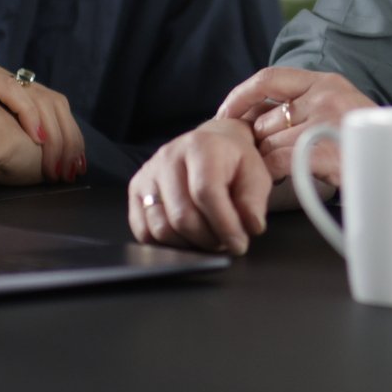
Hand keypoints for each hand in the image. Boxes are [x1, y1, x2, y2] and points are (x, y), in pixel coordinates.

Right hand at [127, 118, 271, 253]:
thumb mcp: (255, 174)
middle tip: (224, 242)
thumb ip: (253, 201)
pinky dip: (167, 244)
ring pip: (161, 228)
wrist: (210, 147)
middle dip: (208, 239)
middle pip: (182, 216)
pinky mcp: (136, 190)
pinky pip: (144, 232)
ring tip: (208, 237)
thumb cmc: (233, 163)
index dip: (224, 225)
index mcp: (200, 146)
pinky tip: (187, 237)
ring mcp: (148, 174)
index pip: (206, 193)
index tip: (239, 243)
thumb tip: (250, 226)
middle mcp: (168, 157)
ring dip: (189, 245)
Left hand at [216, 67, 374, 185]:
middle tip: (266, 160)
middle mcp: (326, 96)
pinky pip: (277, 162)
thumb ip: (303, 106)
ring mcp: (327, 122)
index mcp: (327, 81)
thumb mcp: (339, 111)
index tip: (224, 114)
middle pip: (264, 119)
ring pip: (267, 144)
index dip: (240, 96)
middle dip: (258, 143)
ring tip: (285, 173)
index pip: (269, 78)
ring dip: (267, 163)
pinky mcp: (326, 150)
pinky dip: (271, 175)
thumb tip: (250, 117)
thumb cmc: (366, 147)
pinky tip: (283, 181)